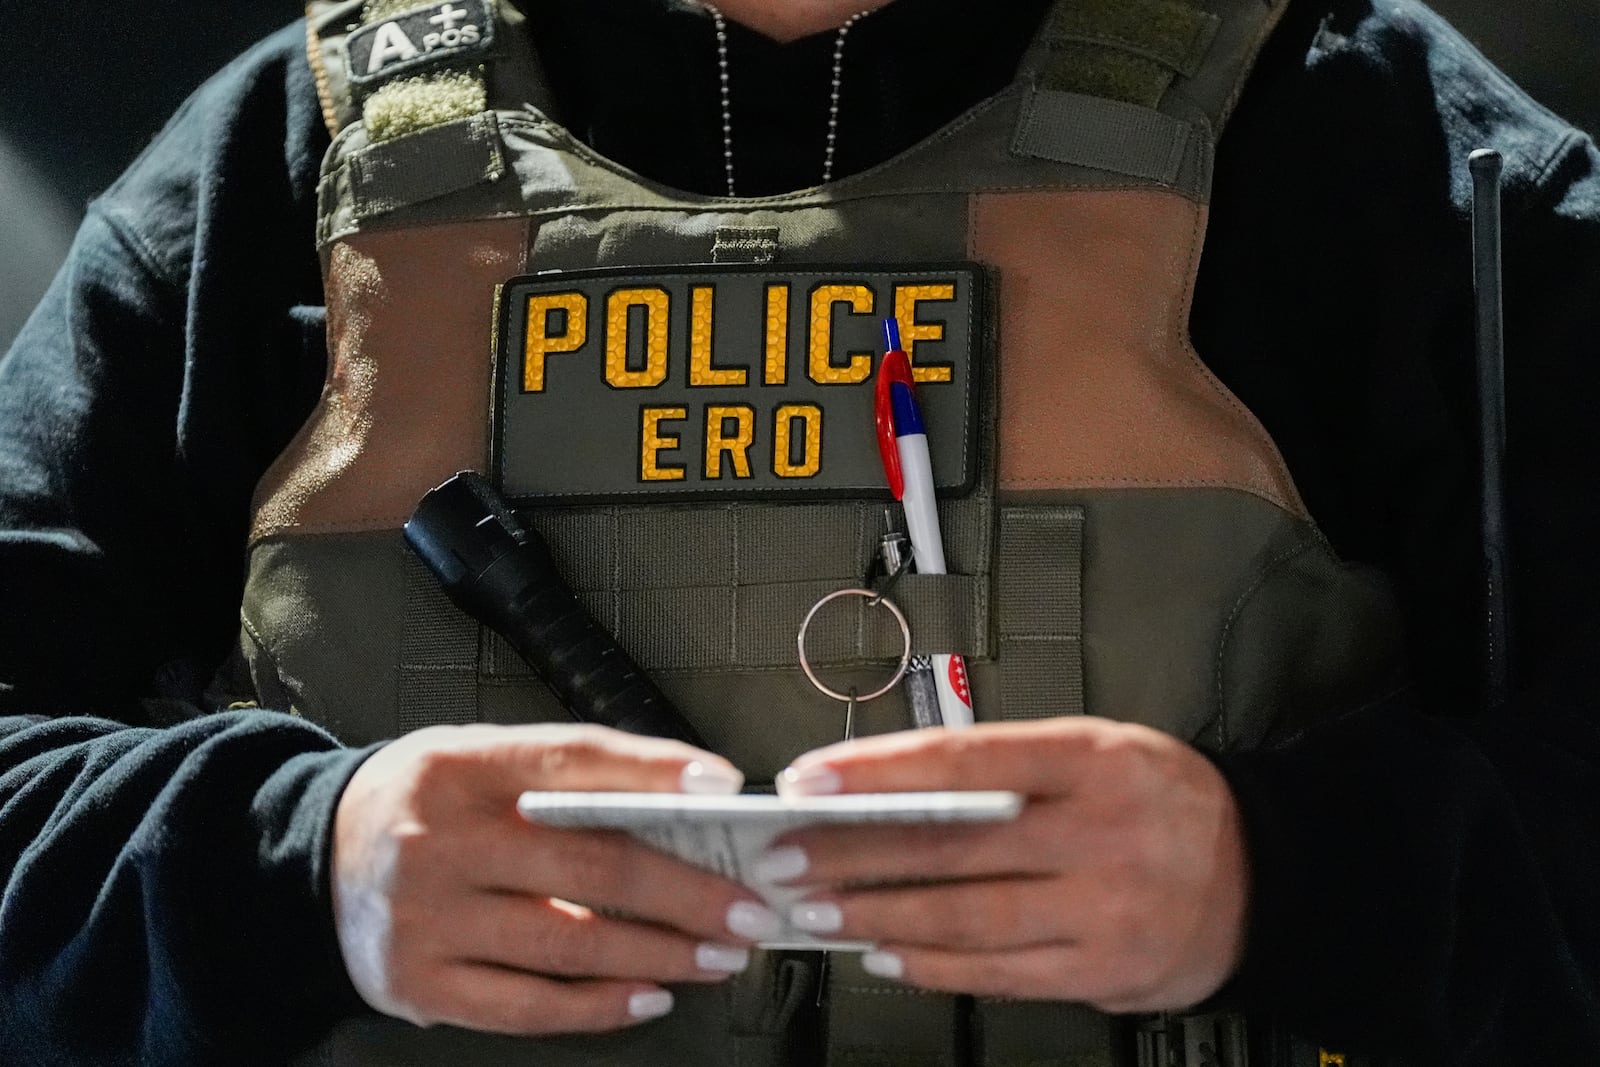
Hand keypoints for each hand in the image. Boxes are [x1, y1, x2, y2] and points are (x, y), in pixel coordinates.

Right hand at [332, 724, 781, 1034]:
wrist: (310, 863)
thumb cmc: (424, 804)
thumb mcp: (474, 759)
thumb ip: (561, 776)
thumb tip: (682, 806)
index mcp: (458, 766)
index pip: (571, 758)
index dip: (653, 769)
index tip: (723, 786)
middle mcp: (439, 841)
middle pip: (589, 864)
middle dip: (687, 891)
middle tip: (751, 908)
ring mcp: (426, 920)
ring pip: (570, 942)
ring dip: (661, 953)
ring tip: (721, 955)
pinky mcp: (419, 986)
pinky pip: (529, 1006)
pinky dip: (600, 1005)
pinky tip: (652, 995)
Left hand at [768, 719, 1248, 1012]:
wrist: (1261, 876)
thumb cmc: (1156, 801)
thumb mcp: (1096, 750)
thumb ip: (1003, 768)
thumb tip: (888, 791)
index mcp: (1091, 759)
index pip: (963, 757)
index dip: (875, 771)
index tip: (808, 779)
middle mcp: (1098, 832)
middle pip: (951, 843)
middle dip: (852, 854)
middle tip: (783, 860)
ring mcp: (1103, 908)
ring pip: (965, 917)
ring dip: (876, 916)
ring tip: (815, 913)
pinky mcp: (1101, 971)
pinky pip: (997, 973)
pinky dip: (931, 965)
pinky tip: (883, 954)